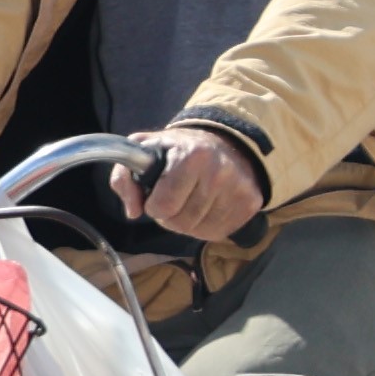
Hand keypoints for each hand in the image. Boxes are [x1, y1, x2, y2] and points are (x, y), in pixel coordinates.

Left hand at [138, 124, 265, 243]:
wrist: (222, 142)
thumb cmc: (177, 150)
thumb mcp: (143, 151)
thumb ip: (124, 177)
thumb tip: (133, 211)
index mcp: (191, 156)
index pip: (163, 206)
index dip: (153, 206)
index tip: (156, 195)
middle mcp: (219, 172)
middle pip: (180, 223)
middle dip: (169, 216)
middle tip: (173, 198)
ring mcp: (238, 189)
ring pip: (198, 231)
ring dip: (186, 223)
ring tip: (189, 201)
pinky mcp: (250, 203)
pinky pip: (217, 233)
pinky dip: (205, 226)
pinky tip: (206, 206)